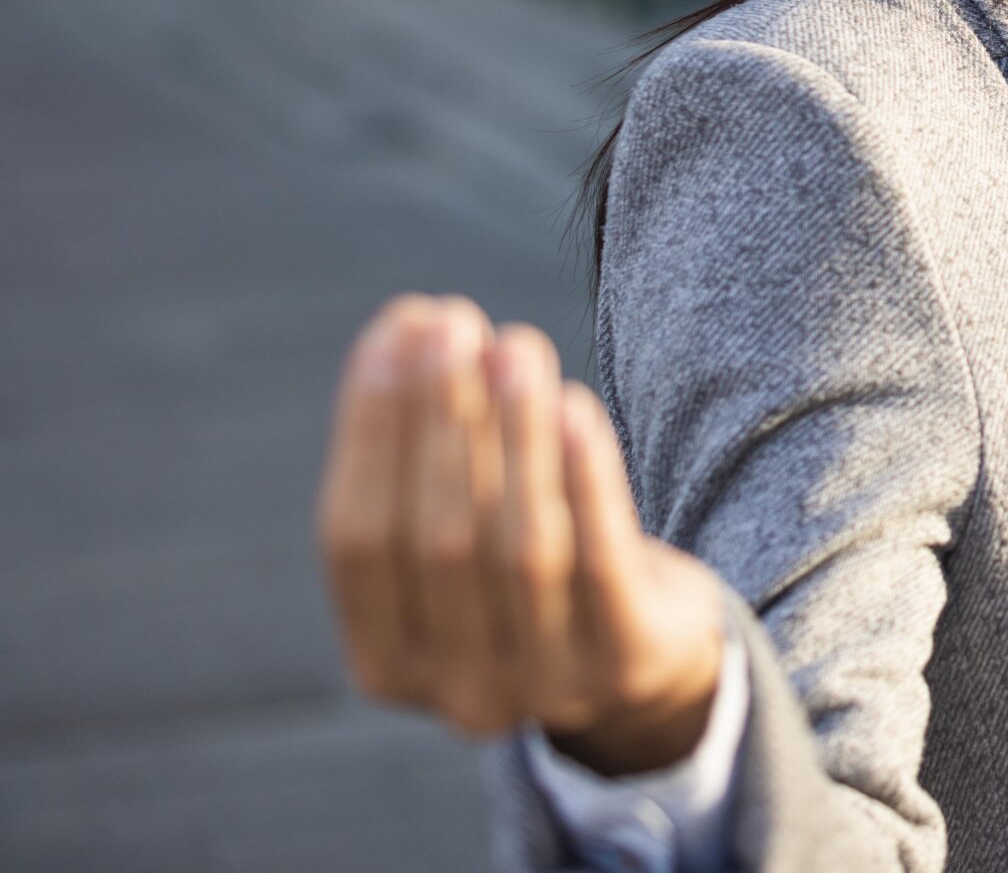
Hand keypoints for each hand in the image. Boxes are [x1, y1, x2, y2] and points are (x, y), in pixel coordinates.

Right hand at [313, 294, 728, 774]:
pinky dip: (587, 480)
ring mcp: (547, 688)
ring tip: (516, 345)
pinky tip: (576, 405)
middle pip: (439, 539)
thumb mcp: (462, 530)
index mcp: (384, 665)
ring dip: (516, 435)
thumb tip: (407, 323)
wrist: (643, 660)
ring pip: (523, 547)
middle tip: (454, 322)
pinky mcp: (627, 663)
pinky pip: (603, 562)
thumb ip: (424, 449)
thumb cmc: (529, 565)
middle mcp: (457, 694)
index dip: (370, 430)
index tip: (393, 334)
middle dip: (443, 419)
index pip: (355, 540)